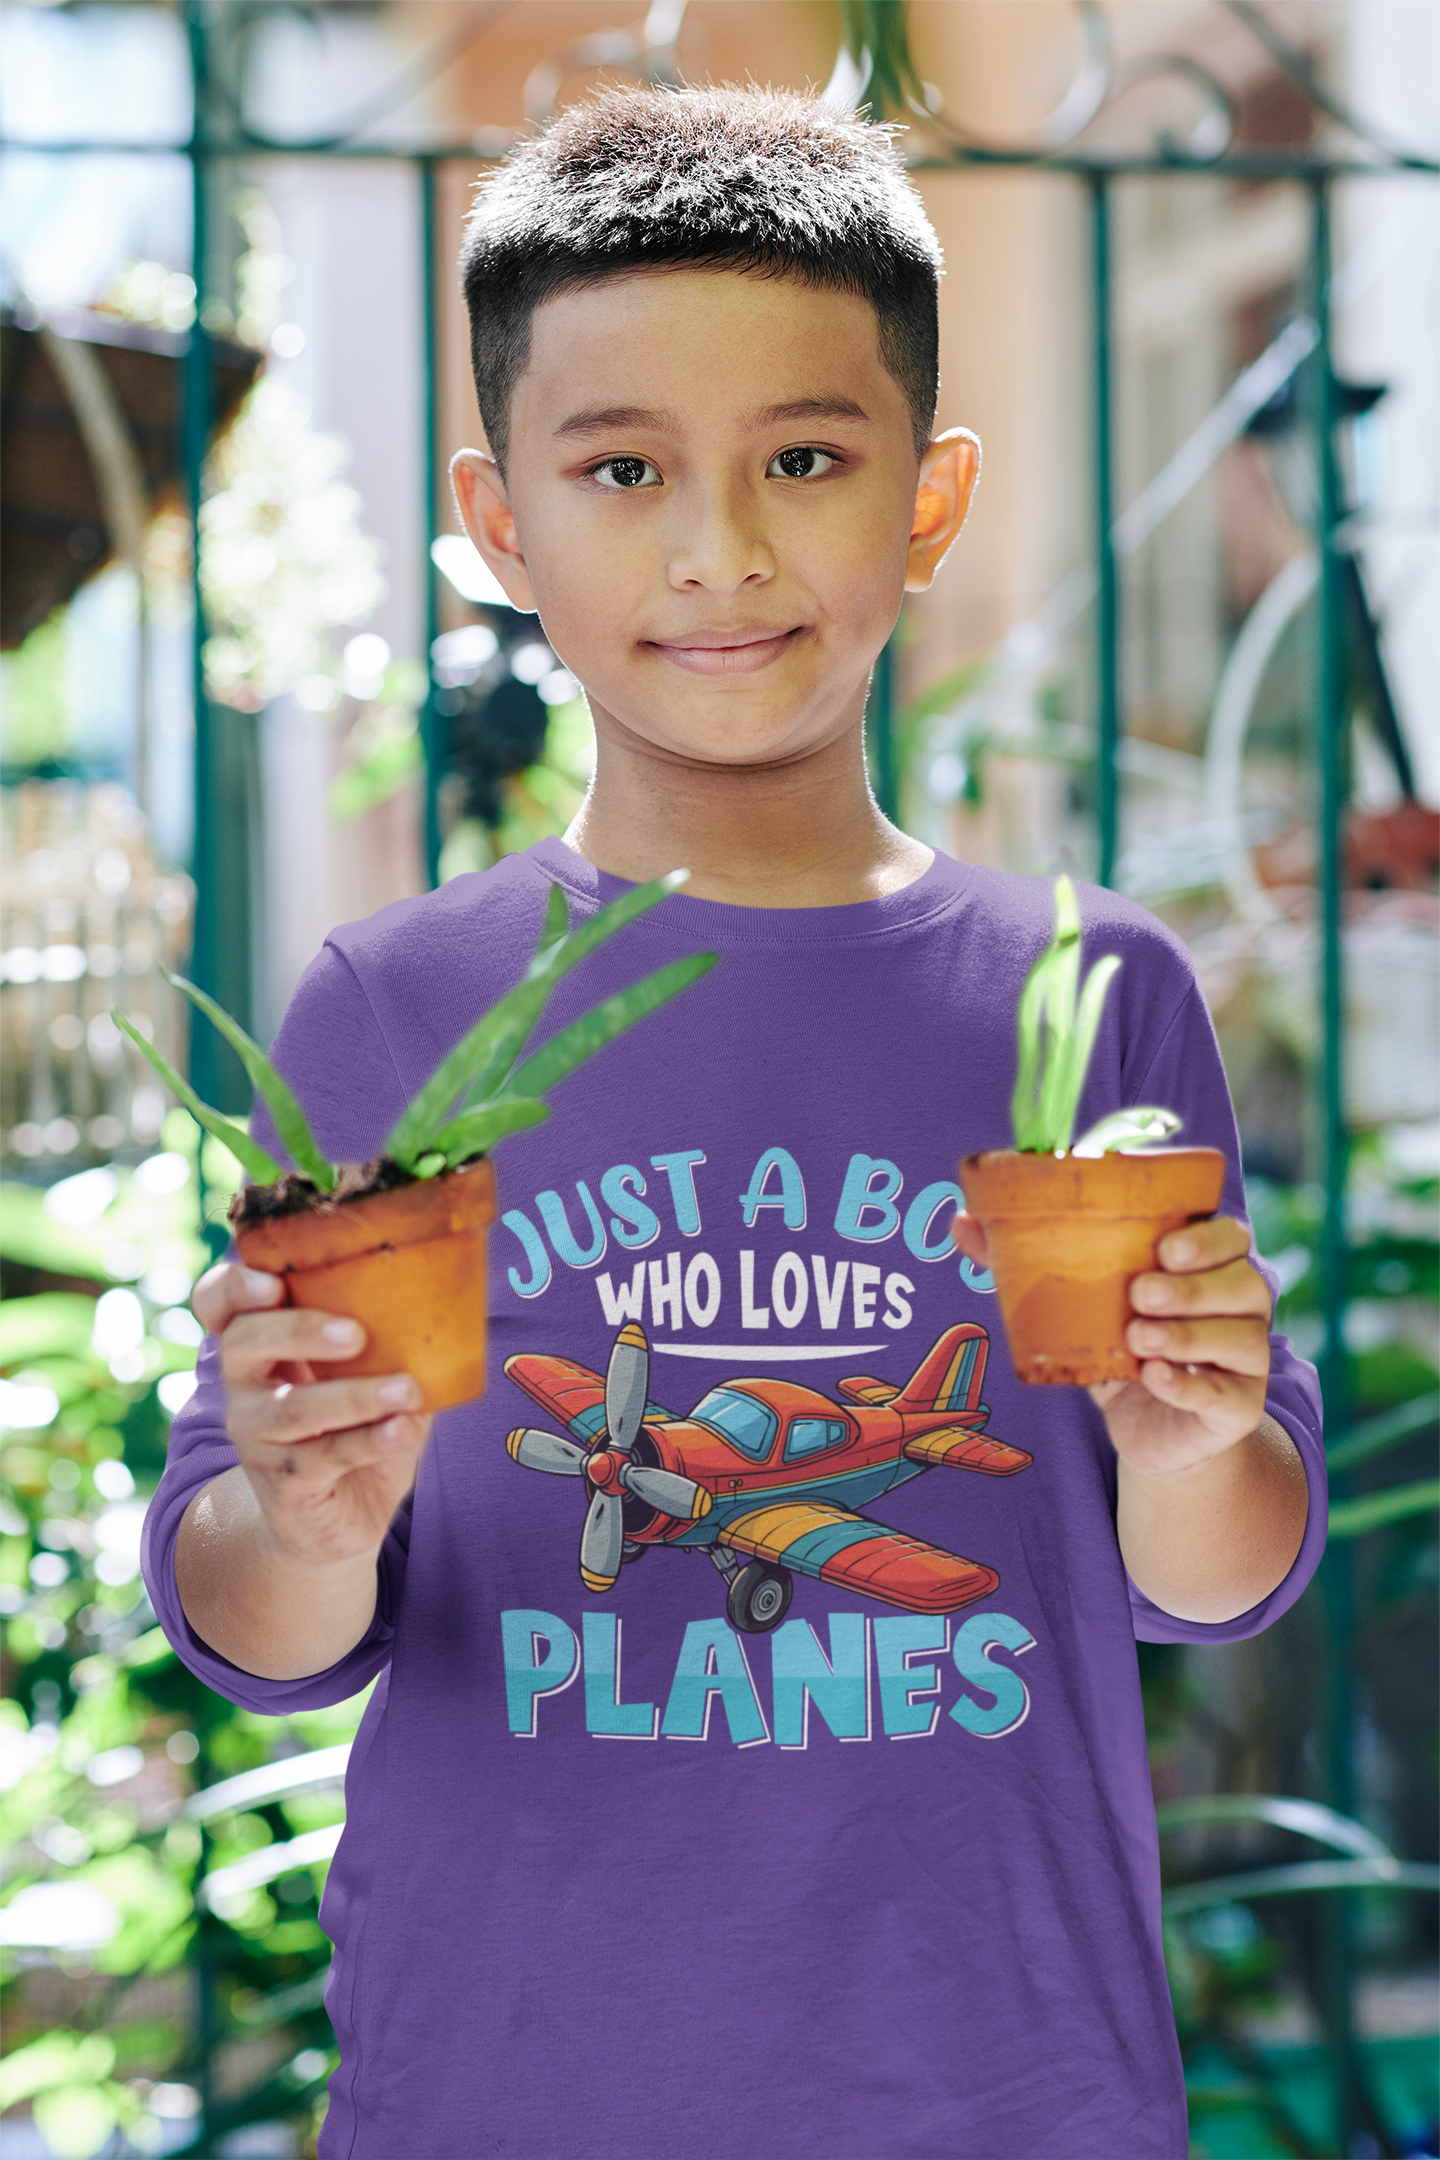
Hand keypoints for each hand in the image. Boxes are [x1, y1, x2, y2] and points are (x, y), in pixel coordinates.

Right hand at [191, 1261, 430, 1571]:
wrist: (338, 1520)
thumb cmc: (357, 1427)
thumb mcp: (372, 1375)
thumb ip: (395, 1341)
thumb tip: (452, 1307)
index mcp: (261, 1343)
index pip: (218, 1302)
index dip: (234, 1287)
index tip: (273, 1283)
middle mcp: (245, 1385)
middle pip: (243, 1342)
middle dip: (298, 1329)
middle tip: (355, 1334)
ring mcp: (257, 1436)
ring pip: (292, 1408)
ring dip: (353, 1395)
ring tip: (405, 1390)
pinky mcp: (283, 1483)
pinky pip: (323, 1458)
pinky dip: (368, 1442)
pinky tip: (401, 1431)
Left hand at [951, 1212, 1272, 1472]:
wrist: (1150, 1430)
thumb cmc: (1120, 1349)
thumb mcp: (1079, 1305)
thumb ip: (1027, 1262)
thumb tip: (961, 1220)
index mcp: (1210, 1267)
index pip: (1231, 1236)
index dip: (1207, 1238)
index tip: (1165, 1247)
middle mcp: (1240, 1306)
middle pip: (1243, 1282)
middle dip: (1192, 1287)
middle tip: (1140, 1293)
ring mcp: (1247, 1359)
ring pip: (1240, 1336)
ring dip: (1188, 1333)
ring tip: (1138, 1335)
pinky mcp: (1239, 1407)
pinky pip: (1224, 1393)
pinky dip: (1189, 1384)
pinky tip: (1156, 1378)